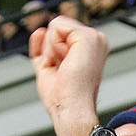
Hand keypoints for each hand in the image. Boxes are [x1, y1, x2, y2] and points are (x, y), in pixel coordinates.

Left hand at [30, 16, 108, 135]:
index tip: (60, 71)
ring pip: (55, 26)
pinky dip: (53, 46)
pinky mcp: (88, 36)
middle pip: (56, 28)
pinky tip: (66, 61)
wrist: (71, 110)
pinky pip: (56, 27)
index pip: (58, 34)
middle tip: (62, 70)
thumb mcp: (48, 67)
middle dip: (50, 49)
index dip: (49, 52)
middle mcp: (95, 41)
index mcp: (89, 49)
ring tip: (65, 67)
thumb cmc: (61, 97)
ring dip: (51, 49)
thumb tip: (39, 30)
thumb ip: (44, 48)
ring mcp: (94, 37)